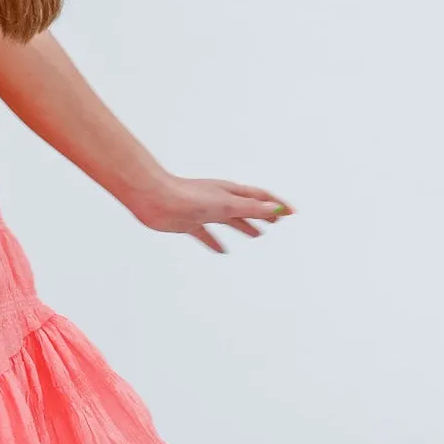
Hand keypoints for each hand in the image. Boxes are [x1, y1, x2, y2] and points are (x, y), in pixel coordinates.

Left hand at [129, 176, 293, 253]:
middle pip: (246, 207)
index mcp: (230, 191)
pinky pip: (206, 234)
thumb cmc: (188, 195)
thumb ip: (252, 208)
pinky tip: (221, 251)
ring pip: (229, 221)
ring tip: (256, 235)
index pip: (259, 196)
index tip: (291, 212)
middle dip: (262, 214)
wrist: (153, 197)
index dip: (276, 204)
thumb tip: (278, 208)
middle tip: (276, 222)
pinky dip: (216, 242)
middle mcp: (218, 199)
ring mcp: (203, 211)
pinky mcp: (188, 223)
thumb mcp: (227, 204)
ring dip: (243, 226)